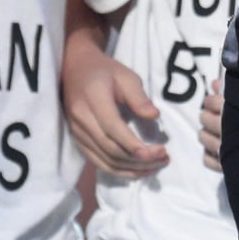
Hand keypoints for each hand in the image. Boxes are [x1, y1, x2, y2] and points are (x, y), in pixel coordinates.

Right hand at [61, 40, 166, 177]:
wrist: (74, 69)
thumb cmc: (104, 71)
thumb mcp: (126, 76)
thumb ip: (139, 97)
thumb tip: (155, 117)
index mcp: (93, 100)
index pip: (113, 129)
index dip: (134, 145)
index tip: (158, 152)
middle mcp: (81, 120)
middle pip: (110, 149)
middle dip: (138, 160)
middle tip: (164, 159)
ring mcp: (77, 133)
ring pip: (104, 160)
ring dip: (130, 169)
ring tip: (156, 167)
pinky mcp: (78, 140)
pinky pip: (97, 162)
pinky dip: (118, 171)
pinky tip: (137, 170)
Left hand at [200, 78, 224, 171]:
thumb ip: (232, 91)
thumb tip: (214, 83)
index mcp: (234, 112)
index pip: (212, 102)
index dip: (211, 101)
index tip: (213, 102)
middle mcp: (226, 130)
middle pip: (205, 119)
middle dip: (208, 116)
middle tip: (215, 116)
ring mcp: (225, 149)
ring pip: (203, 138)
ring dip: (206, 133)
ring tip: (215, 132)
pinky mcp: (226, 165)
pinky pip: (207, 159)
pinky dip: (210, 154)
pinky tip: (216, 150)